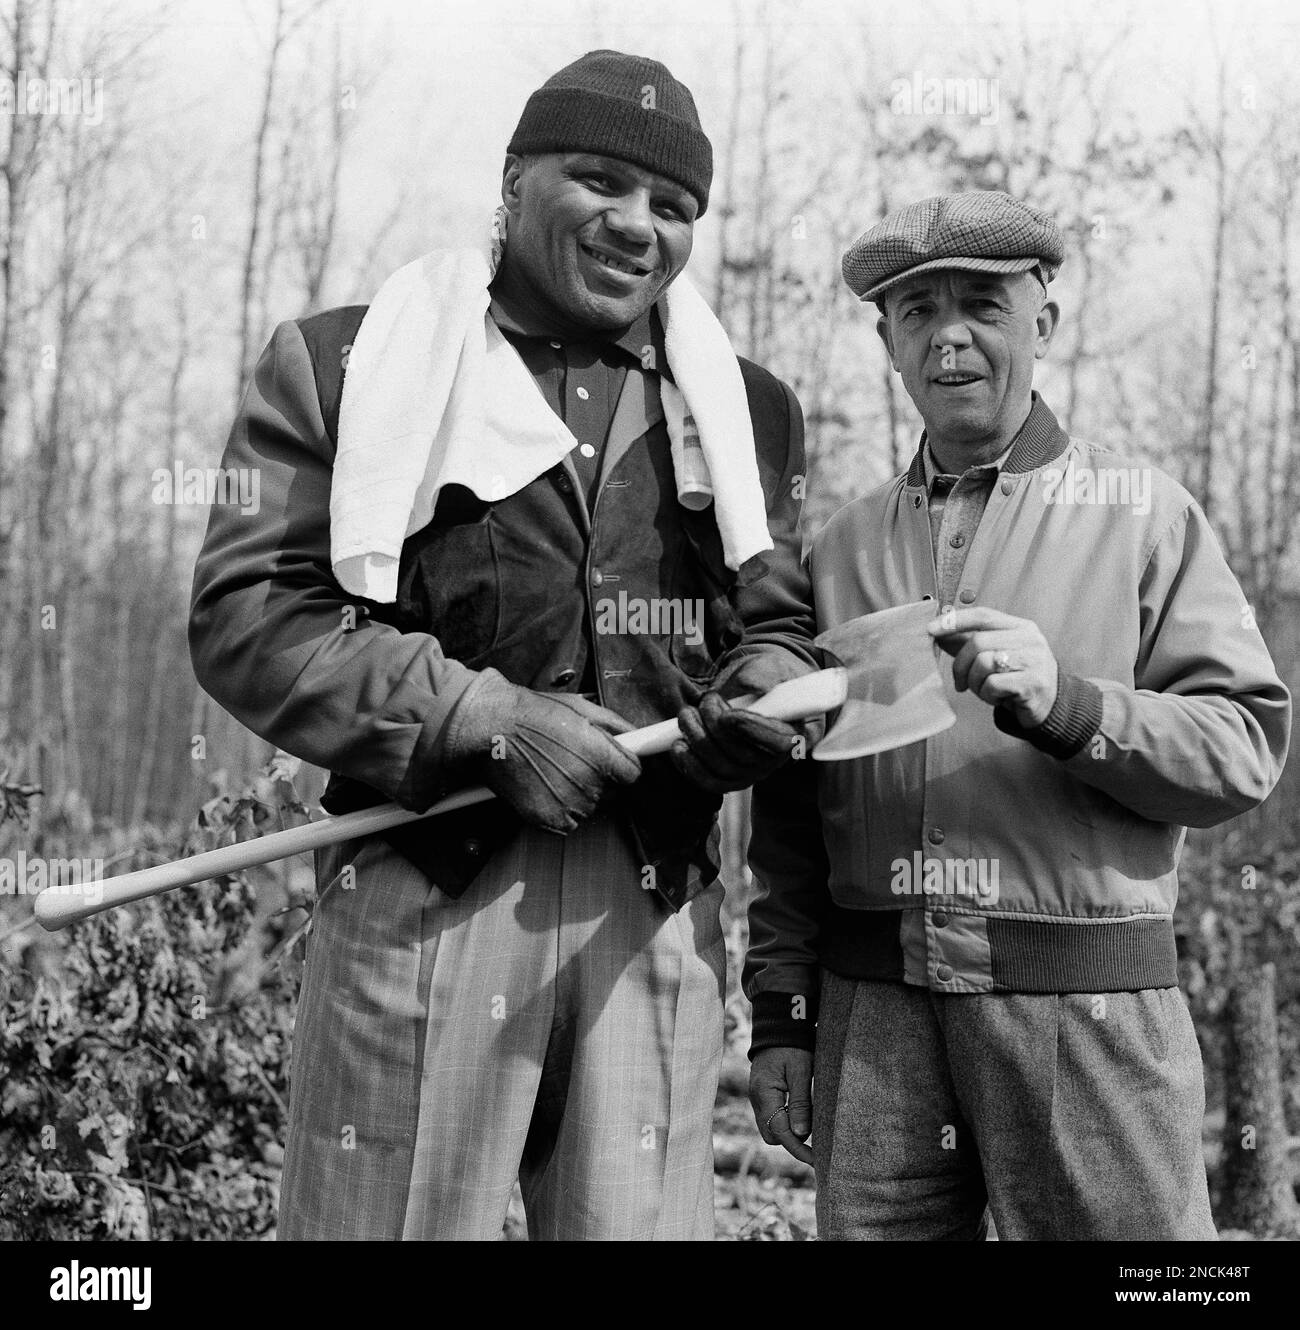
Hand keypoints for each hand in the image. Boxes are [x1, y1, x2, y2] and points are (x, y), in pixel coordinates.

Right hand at [444, 668, 640, 833]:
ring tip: (554, 770)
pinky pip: (569, 822)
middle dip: (601, 778)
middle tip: (574, 760)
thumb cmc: (530, 713)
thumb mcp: (579, 707)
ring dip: (580, 794)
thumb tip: (634, 734)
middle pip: (613, 792)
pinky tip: (546, 786)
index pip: (633, 774)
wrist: (489, 728)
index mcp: (601, 757)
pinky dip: (561, 809)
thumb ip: (613, 725)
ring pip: (590, 807)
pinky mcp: (547, 819)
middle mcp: (589, 785)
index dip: (622, 765)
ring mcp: (568, 805)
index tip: (612, 760)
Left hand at [671, 650, 817, 794]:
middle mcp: (776, 759)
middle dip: (715, 729)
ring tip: (687, 715)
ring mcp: (753, 772)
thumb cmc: (763, 676)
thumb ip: (763, 675)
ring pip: (723, 770)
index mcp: (795, 731)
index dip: (752, 731)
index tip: (727, 715)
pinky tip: (679, 745)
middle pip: (744, 758)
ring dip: (697, 742)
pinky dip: (690, 766)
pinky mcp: (731, 777)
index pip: (779, 743)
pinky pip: (710, 782)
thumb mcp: (768, 667)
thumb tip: (755, 688)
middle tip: (705, 701)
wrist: (750, 689)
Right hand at [749, 1046, 814, 1165]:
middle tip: (817, 1140)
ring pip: (771, 1127)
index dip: (798, 1148)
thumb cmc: (792, 1046)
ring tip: (812, 1126)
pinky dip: (785, 1120)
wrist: (778, 1027)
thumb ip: (801, 1103)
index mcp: (765, 1093)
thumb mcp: (801, 1072)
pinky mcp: (763, 1094)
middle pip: (771, 1135)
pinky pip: (772, 1116)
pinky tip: (801, 1115)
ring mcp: (757, 1097)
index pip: (780, 1132)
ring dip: (789, 1131)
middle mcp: (757, 1098)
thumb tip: (800, 1134)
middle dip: (792, 1141)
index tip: (816, 1160)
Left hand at [927, 606, 1058, 726]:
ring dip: (975, 683)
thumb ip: (968, 642)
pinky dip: (987, 695)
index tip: (930, 630)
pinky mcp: (1033, 683)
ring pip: (983, 663)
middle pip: (978, 642)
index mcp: (1020, 626)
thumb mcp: (995, 655)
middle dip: (960, 665)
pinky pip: (993, 685)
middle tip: (960, 682)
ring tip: (985, 690)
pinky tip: (997, 698)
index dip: (954, 621)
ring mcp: (1034, 660)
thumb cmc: (1016, 677)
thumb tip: (937, 632)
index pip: (983, 615)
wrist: (1049, 705)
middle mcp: (1030, 639)